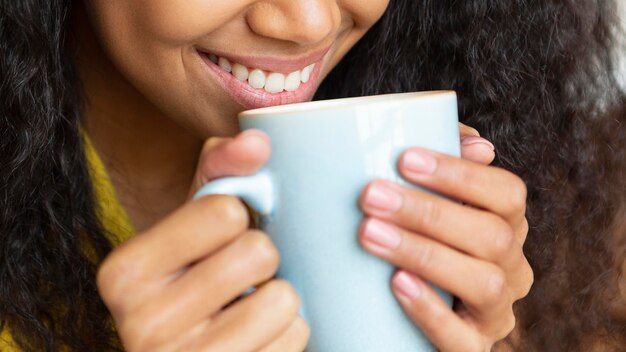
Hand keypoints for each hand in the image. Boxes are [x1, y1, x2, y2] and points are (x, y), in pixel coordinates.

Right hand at [97, 130, 308, 351]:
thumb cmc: (192, 278)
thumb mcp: (189, 224)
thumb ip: (218, 170)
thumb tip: (258, 141)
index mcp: (126, 271)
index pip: (224, 211)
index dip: (237, 217)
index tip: (221, 237)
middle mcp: (142, 323)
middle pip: (258, 252)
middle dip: (262, 258)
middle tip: (241, 275)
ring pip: (283, 298)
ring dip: (278, 296)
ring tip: (250, 305)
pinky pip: (295, 336)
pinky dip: (288, 330)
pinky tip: (258, 336)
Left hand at [358, 123, 532, 350]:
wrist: (395, 317)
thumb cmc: (413, 240)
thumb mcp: (423, 201)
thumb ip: (443, 167)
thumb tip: (478, 146)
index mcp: (506, 226)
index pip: (506, 193)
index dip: (461, 174)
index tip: (404, 158)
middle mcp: (511, 268)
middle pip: (492, 236)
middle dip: (429, 212)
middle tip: (371, 195)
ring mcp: (495, 313)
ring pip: (483, 282)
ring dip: (424, 253)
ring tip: (370, 234)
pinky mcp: (472, 348)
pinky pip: (463, 339)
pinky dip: (431, 310)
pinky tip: (397, 283)